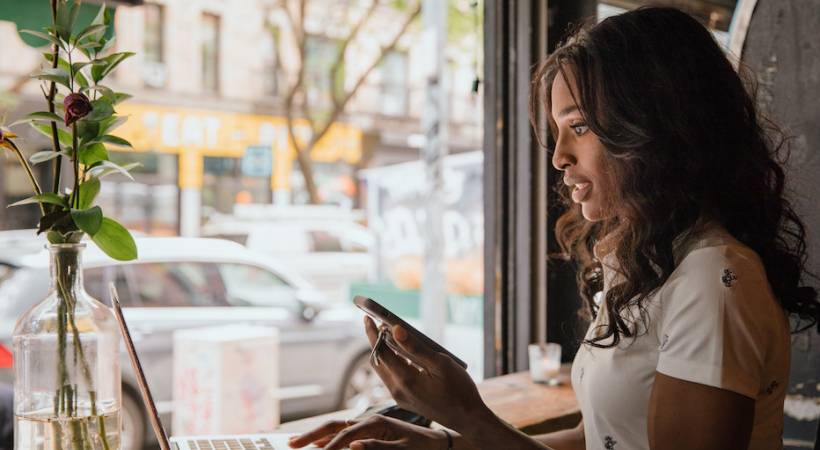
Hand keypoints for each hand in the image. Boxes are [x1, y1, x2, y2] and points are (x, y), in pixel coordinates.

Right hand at [287, 414, 447, 449]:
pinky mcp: (371, 432)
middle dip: (312, 435)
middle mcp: (369, 421)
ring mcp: (369, 426)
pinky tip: (321, 445)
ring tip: (299, 443)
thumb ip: (378, 447)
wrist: (439, 444)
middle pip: (334, 426)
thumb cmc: (423, 448)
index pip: (343, 435)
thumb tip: (352, 446)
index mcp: (375, 423)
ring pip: (337, 428)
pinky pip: (346, 434)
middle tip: (291, 444)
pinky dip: (330, 439)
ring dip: (317, 436)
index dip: (326, 448)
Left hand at [363, 316, 487, 430]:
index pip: (381, 352)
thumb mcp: (441, 363)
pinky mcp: (406, 400)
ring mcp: (401, 398)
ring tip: (387, 333)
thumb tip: (395, 329)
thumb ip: (416, 347)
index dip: (373, 333)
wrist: (468, 419)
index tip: (368, 317)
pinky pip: (392, 377)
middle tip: (374, 322)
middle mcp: (398, 391)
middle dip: (374, 341)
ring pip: (384, 370)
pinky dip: (392, 362)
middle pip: (377, 361)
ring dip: (383, 351)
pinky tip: (401, 353)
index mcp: (405, 380)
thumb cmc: (459, 390)